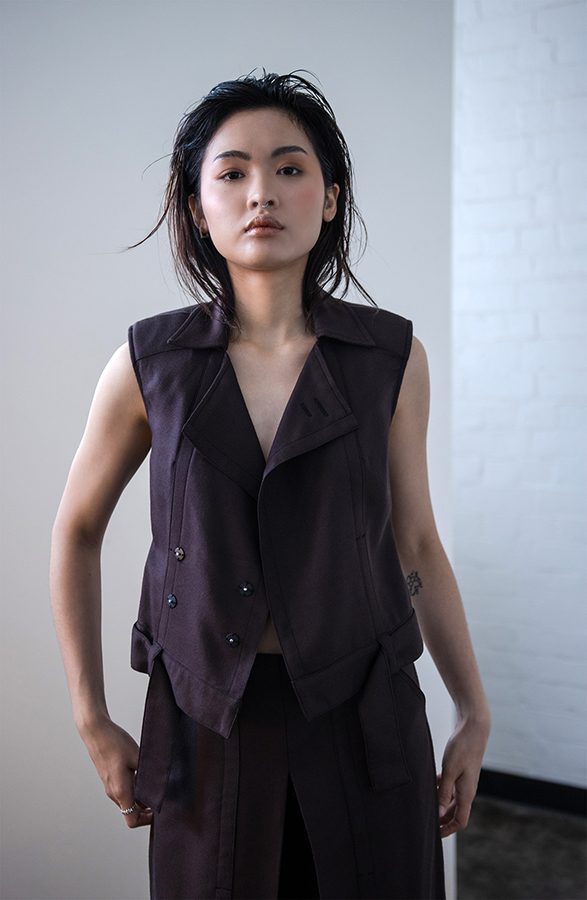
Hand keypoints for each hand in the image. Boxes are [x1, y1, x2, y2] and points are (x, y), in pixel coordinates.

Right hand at [80, 715, 152, 828]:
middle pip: (131, 812)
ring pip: (127, 801)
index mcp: (120, 791)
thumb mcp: (138, 756)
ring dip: (140, 798)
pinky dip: (134, 789)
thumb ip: (150, 772)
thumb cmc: (114, 742)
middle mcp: (113, 792)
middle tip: (161, 798)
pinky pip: (123, 790)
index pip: (132, 820)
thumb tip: (162, 781)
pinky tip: (143, 774)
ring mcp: (109, 785)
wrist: (95, 730)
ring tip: (154, 784)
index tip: (159, 810)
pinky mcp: (109, 777)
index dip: (147, 820)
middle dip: (146, 809)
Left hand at [436, 714, 489, 837]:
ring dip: (439, 803)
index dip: (448, 830)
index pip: (460, 821)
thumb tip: (438, 815)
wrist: (474, 727)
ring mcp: (464, 780)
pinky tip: (430, 785)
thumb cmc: (463, 747)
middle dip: (441, 819)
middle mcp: (467, 789)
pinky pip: (450, 786)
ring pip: (451, 799)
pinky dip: (440, 789)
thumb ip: (443, 793)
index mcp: (467, 793)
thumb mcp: (449, 771)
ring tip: (424, 804)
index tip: (434, 834)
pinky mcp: (460, 770)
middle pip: (454, 812)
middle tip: (425, 821)